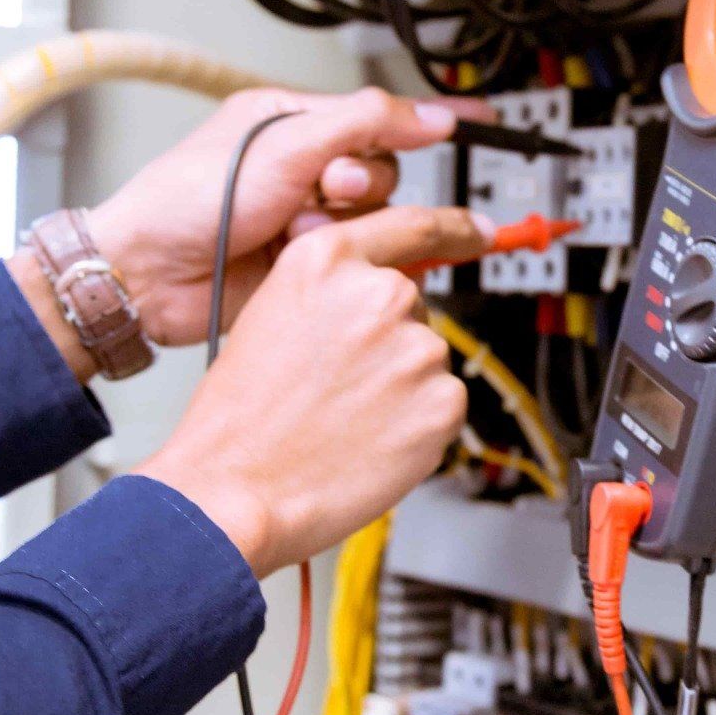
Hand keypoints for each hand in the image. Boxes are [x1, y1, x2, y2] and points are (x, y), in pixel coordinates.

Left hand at [88, 86, 487, 347]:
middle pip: (384, 172)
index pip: (377, 115)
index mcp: (290, 124)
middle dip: (360, 183)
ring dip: (341, 225)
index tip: (478, 120)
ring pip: (374, 220)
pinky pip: (357, 259)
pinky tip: (298, 256)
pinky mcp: (308, 266)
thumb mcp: (282, 143)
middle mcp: (302, 169)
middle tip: (326, 188)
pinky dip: (337, 258)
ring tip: (293, 230)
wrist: (149, 275)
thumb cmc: (188, 201)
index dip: (425, 120)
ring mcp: (305, 220)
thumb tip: (430, 117)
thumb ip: (364, 123)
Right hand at [138, 205, 490, 576]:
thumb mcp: (271, 315)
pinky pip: (443, 405)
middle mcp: (380, 293)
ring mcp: (417, 347)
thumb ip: (333, 291)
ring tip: (344, 418)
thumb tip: (380, 294)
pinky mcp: (443, 401)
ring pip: (426, 360)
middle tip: (339, 385)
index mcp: (328, 260)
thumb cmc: (240, 417)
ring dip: (400, 387)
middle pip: (413, 307)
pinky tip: (370, 440)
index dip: (453, 229)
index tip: (479, 231)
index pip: (413, 226)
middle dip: (388, 342)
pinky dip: (417, 425)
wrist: (236, 489)